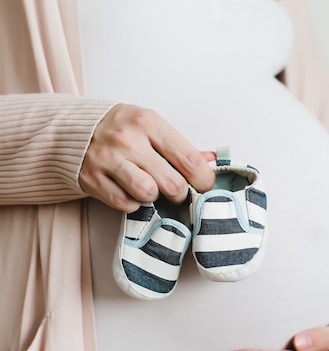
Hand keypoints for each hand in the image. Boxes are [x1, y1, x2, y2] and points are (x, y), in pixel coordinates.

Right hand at [80, 104, 214, 211]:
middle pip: (171, 183)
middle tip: (176, 190)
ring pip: (148, 194)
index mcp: (148, 123)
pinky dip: (132, 203)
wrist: (71, 131)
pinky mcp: (92, 179)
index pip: (189, 159)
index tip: (204, 185)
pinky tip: (130, 191)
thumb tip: (211, 160)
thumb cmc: (122, 129)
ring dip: (154, 197)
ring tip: (150, 188)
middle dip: (179, 193)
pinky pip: (125, 204)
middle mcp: (128, 140)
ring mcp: (108, 160)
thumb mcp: (151, 127)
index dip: (203, 179)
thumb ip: (181, 146)